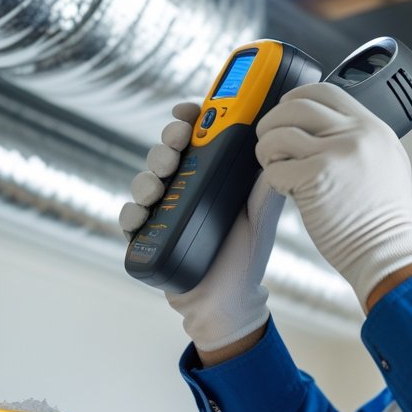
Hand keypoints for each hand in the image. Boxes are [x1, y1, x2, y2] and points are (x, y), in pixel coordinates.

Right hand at [119, 102, 282, 352]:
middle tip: (177, 143)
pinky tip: (141, 214)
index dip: (189, 119)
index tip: (188, 111)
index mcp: (209, 175)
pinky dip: (132, 213)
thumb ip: (266, 186)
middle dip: (167, 142)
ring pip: (145, 181)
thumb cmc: (245, 254)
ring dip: (148, 175)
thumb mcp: (260, 215)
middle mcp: (183, 188)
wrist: (230, 300)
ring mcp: (162, 211)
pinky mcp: (147, 237)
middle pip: (166, 153)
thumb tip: (281, 153)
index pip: (195, 137)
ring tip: (160, 182)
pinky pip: (130, 219)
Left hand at [255, 83, 411, 309]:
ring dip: (266, 149)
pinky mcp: (317, 178)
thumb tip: (321, 129)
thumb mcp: (386, 162)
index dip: (297, 98)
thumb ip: (358, 139)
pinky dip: (272, 177)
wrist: (386, 250)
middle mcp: (357, 134)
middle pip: (297, 106)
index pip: (326, 91)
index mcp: (373, 127)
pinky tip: (284, 187)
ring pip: (279, 133)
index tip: (286, 111)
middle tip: (270, 140)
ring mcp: (337, 154)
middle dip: (273, 121)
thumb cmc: (382, 218)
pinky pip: (276, 166)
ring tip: (274, 164)